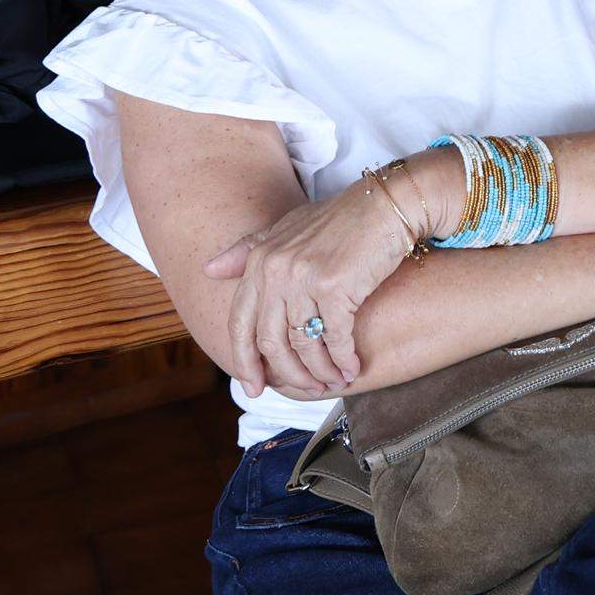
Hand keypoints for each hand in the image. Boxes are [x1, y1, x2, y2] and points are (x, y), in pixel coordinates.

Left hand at [202, 180, 413, 397]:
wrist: (386, 204)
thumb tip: (208, 270)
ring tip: (334, 382)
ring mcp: (303, 278)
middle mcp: (276, 270)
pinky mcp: (336, 286)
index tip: (255, 387)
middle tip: (307, 390)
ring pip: (303, 343)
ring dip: (320, 371)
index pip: (240, 323)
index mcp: (260, 260)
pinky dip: (344, 359)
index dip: (245, 361)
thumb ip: (248, 250)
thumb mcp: (287, 230)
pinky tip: (352, 368)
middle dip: (288, 374)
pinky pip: (335, 337)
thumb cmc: (341, 219)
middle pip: (270, 341)